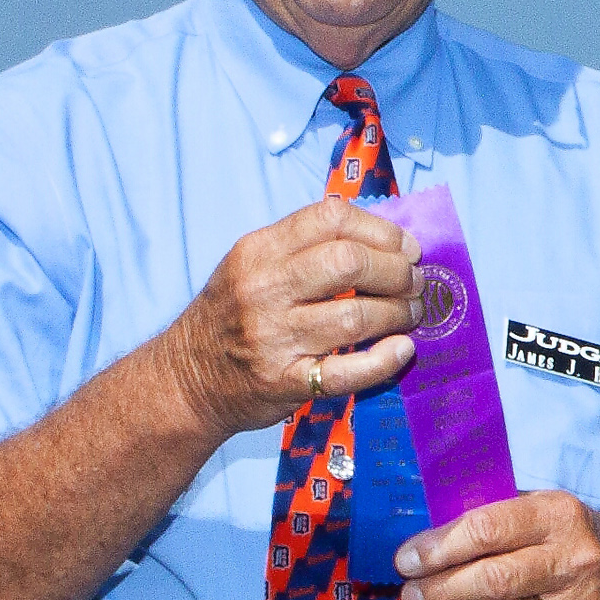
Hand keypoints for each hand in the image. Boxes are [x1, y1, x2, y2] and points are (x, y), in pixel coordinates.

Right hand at [154, 199, 419, 437]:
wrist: (186, 378)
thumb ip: (306, 247)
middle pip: (349, 263)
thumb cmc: (233, 315)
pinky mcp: (284, 381)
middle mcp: (263, 289)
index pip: (331, 218)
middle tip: (413, 283)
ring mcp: (272, 337)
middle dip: (396, 271)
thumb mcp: (252, 265)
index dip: (381, 230)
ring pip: (356, 316)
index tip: (406, 248)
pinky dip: (384, 360)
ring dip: (398, 313)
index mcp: (258, 250)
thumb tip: (386, 239)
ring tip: (410, 314)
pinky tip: (402, 349)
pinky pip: (347, 371)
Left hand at [397, 493, 599, 599]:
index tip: (407, 560)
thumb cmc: (571, 536)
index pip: (487, 530)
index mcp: (558, 516)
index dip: (438, 548)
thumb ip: (493, 520)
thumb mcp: (542, 508)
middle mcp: (573, 561)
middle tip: (411, 595)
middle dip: (438, 591)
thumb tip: (426, 545)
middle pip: (491, 582)